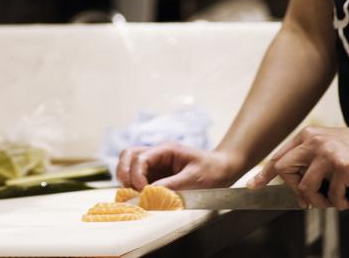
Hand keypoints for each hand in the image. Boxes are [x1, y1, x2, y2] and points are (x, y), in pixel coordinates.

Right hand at [116, 142, 243, 190]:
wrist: (223, 170)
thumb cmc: (212, 171)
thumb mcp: (194, 179)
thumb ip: (171, 186)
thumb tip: (149, 194)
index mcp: (166, 150)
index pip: (140, 157)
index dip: (136, 175)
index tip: (142, 192)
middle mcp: (157, 154)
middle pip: (128, 155)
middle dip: (125, 173)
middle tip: (131, 191)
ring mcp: (156, 164)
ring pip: (130, 164)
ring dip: (128, 179)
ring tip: (134, 195)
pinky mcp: (157, 174)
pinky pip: (139, 177)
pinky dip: (136, 187)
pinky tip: (142, 197)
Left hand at [247, 126, 348, 209]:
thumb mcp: (326, 143)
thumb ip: (309, 158)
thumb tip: (298, 188)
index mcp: (306, 136)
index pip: (279, 157)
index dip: (265, 174)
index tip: (253, 186)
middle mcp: (313, 143)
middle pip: (286, 171)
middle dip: (295, 190)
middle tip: (309, 199)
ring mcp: (327, 155)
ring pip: (306, 187)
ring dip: (318, 201)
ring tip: (331, 201)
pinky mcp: (342, 168)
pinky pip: (332, 196)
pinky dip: (339, 203)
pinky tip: (347, 199)